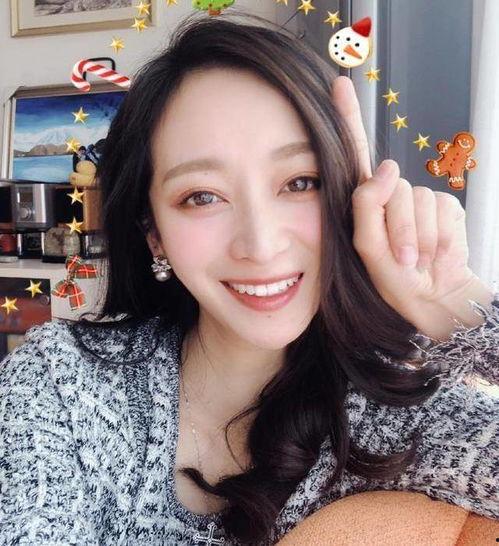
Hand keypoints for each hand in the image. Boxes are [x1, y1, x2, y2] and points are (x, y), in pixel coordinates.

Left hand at [331, 76, 491, 340]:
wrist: (432, 298)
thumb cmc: (392, 281)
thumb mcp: (367, 249)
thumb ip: (368, 207)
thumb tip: (388, 166)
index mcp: (365, 202)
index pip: (354, 153)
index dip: (347, 119)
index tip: (338, 85)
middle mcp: (391, 194)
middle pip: (393, 190)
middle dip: (398, 230)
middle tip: (401, 260)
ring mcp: (419, 198)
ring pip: (417, 200)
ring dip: (417, 239)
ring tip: (414, 260)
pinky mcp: (445, 205)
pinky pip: (442, 210)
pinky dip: (438, 238)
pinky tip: (434, 254)